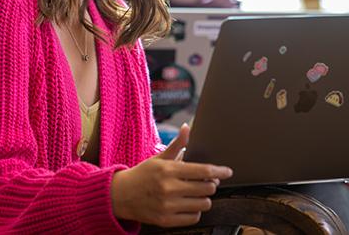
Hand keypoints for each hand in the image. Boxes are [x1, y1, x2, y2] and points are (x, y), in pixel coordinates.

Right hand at [111, 123, 232, 226]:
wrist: (120, 195)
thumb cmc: (142, 175)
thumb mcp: (159, 158)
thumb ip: (176, 145)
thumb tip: (187, 128)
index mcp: (168, 170)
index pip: (203, 171)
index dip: (220, 171)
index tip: (228, 171)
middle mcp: (169, 188)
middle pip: (207, 188)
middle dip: (211, 184)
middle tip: (207, 181)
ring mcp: (168, 206)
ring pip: (203, 204)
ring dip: (204, 198)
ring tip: (197, 193)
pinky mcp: (166, 220)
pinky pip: (194, 217)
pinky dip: (195, 211)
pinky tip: (188, 204)